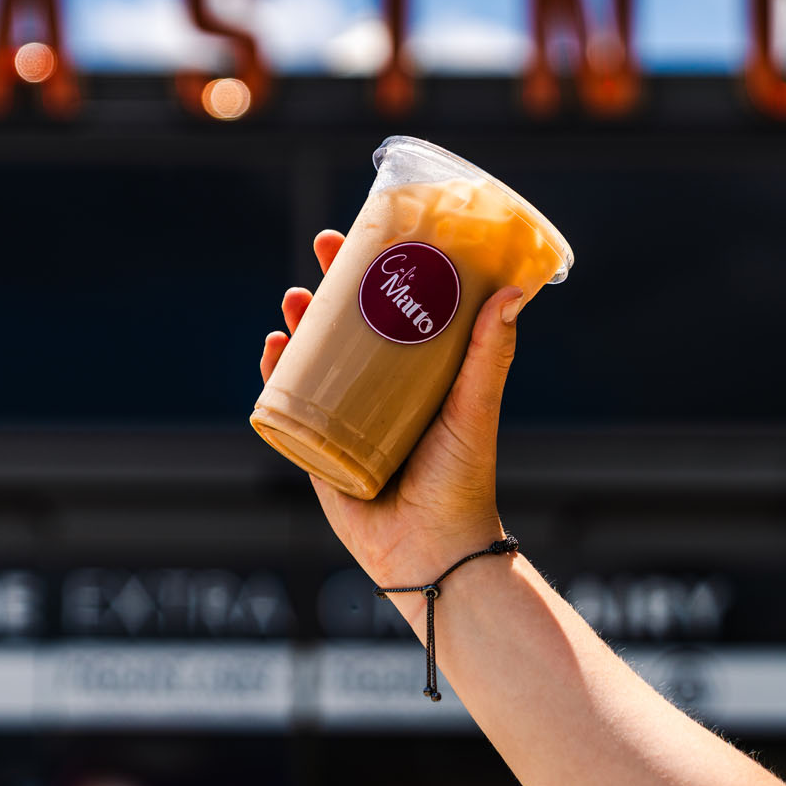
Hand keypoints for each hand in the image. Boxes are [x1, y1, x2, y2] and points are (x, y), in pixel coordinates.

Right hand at [260, 229, 526, 585]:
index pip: (395, 309)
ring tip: (293, 299)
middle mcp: (379, 391)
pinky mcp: (316, 449)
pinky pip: (287, 405)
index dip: (380, 270)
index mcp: (418, 375)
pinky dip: (275, 375)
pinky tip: (273, 349)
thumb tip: (512, 290)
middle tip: (321, 251)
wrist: (431, 552)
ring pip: (313, 358)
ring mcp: (343, 418)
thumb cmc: (461, 480)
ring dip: (299, 323)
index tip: (369, 233)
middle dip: (329, 285)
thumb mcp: (474, 407)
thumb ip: (489, 353)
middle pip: (348, 325)